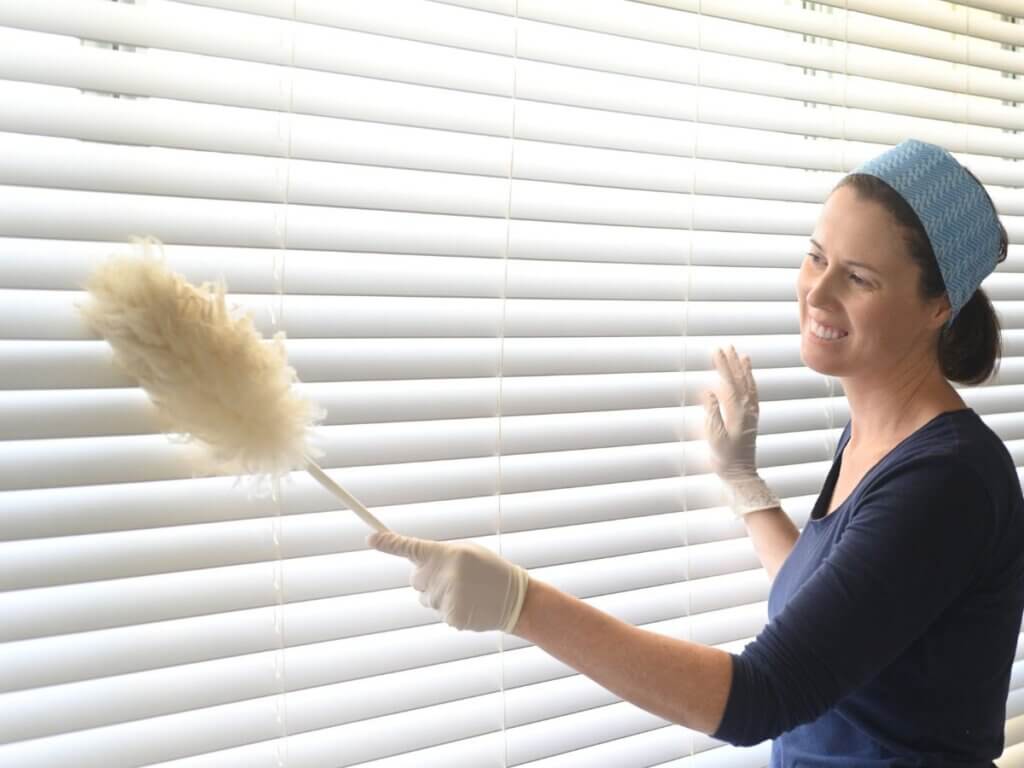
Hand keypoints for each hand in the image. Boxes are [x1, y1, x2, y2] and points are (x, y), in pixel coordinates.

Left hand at [367, 531, 529, 633]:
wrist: (515, 598)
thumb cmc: (489, 570)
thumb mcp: (467, 553)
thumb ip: (439, 555)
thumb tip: (414, 565)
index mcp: (446, 553)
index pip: (410, 547)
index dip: (387, 543)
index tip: (370, 539)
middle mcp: (443, 574)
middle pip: (414, 579)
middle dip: (427, 578)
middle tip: (453, 577)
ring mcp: (446, 598)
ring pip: (425, 599)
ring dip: (439, 596)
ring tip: (466, 592)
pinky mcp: (450, 617)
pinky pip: (438, 613)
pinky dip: (450, 610)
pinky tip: (469, 605)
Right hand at [702, 345, 759, 480]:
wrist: (740, 472)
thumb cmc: (725, 457)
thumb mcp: (715, 436)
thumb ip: (712, 412)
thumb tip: (709, 390)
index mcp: (738, 412)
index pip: (730, 383)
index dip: (723, 366)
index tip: (716, 351)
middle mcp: (748, 409)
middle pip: (740, 380)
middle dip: (732, 362)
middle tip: (725, 346)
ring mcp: (751, 413)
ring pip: (748, 385)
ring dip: (743, 369)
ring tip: (741, 354)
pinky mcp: (751, 417)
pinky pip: (752, 394)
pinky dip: (750, 382)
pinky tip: (747, 376)